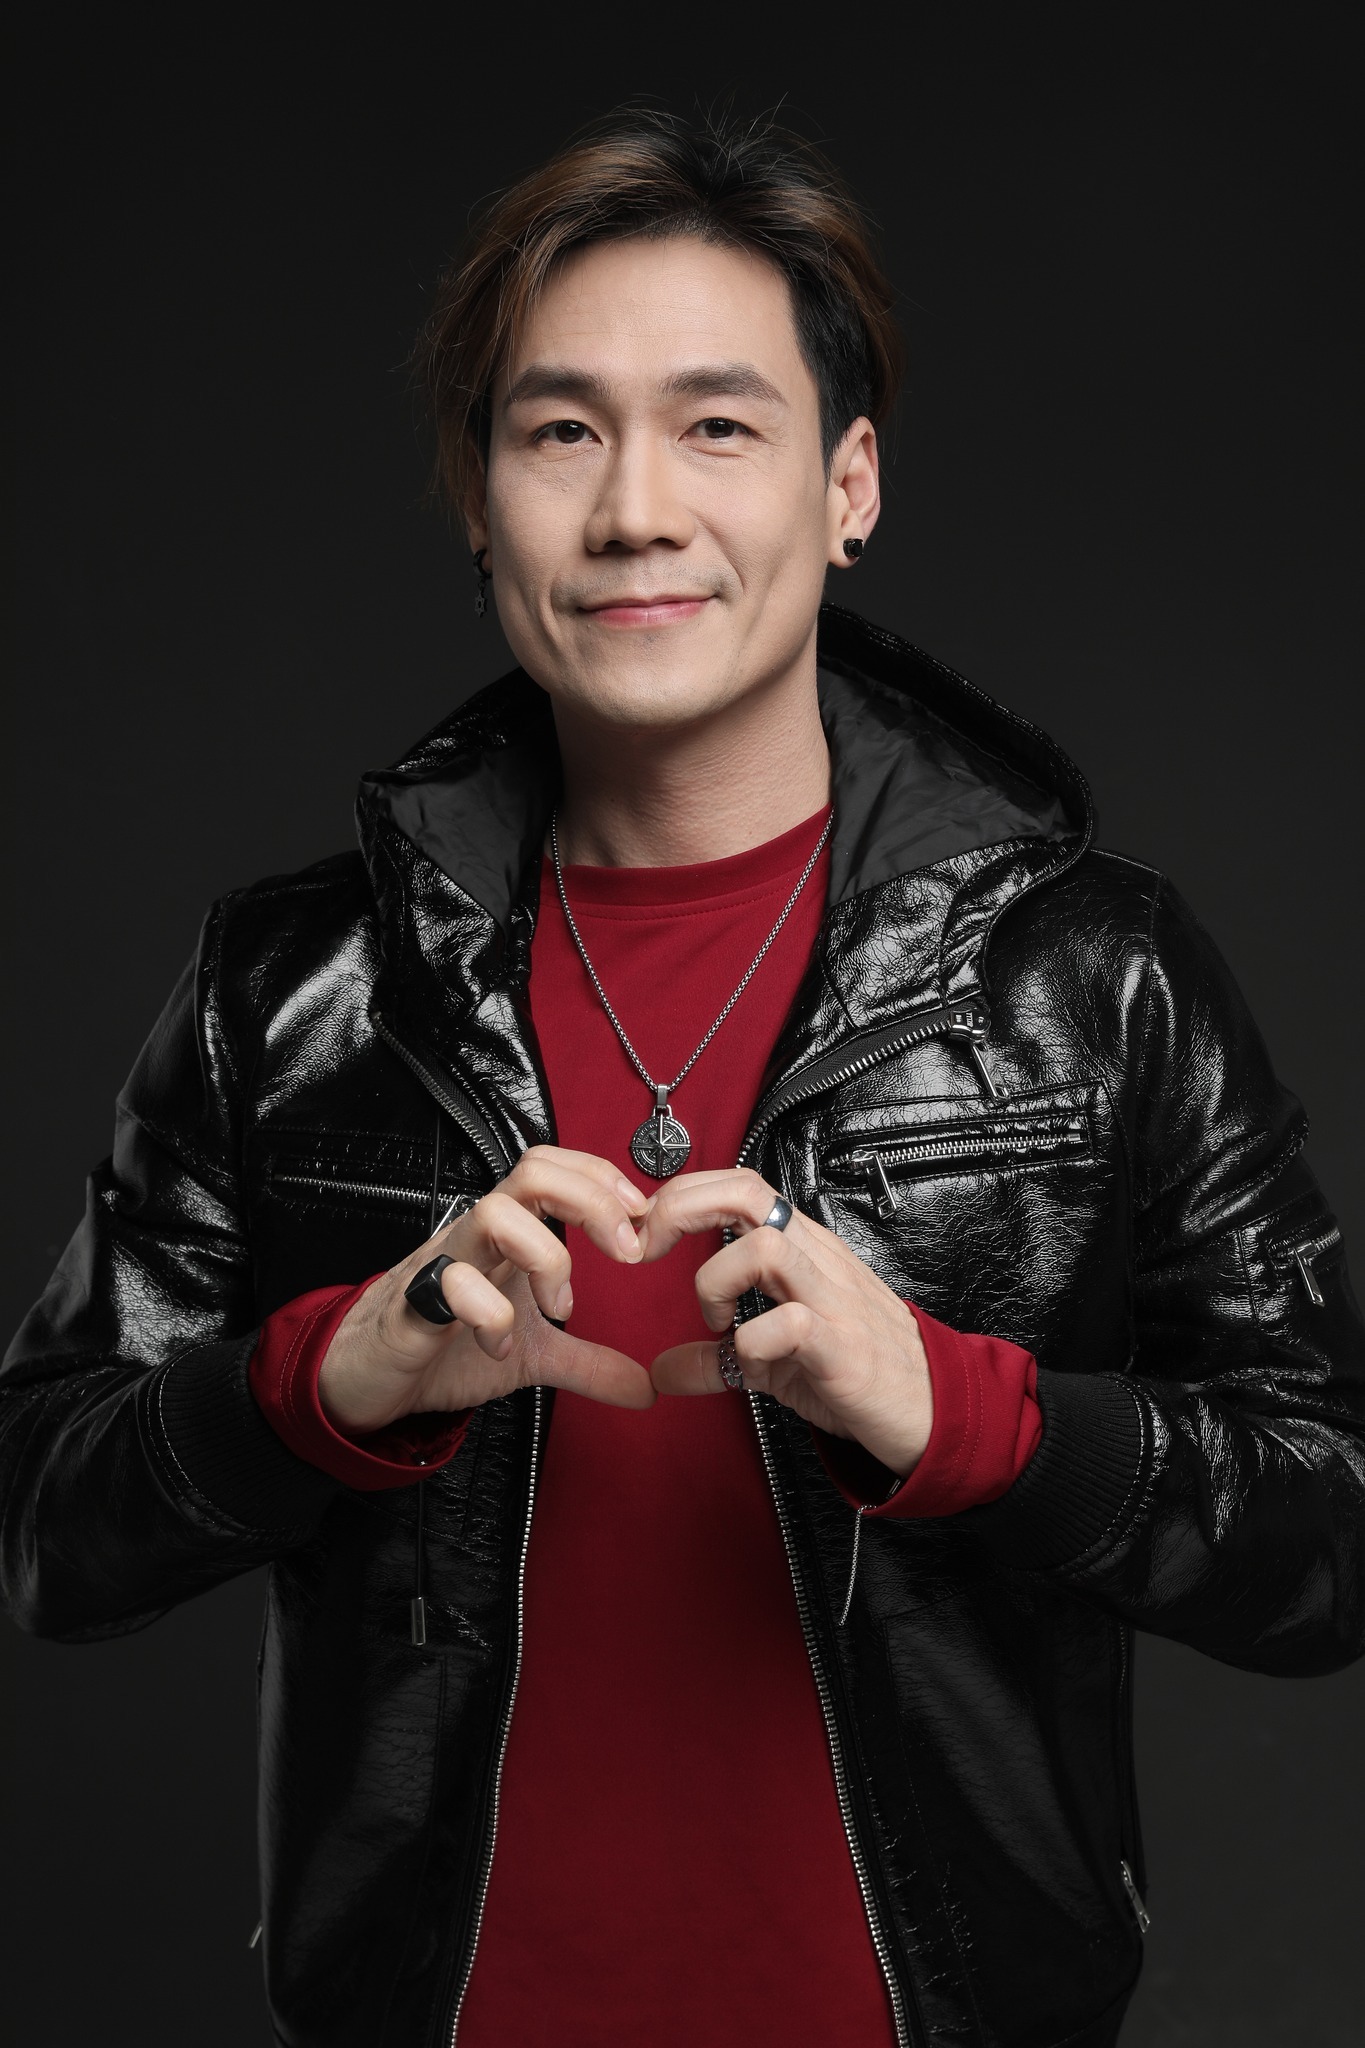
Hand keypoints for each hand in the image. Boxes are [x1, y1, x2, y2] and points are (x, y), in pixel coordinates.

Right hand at [318, 1146, 656, 1434]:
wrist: (366, 1378)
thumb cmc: (442, 1347)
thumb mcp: (532, 1355)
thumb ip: (588, 1362)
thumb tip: (645, 1385)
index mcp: (507, 1237)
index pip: (553, 1169)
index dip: (602, 1179)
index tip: (642, 1221)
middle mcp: (478, 1238)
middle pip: (533, 1172)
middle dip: (591, 1200)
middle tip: (625, 1252)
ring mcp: (445, 1266)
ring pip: (493, 1213)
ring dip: (545, 1255)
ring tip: (560, 1305)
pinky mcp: (414, 1307)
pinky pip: (451, 1287)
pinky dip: (490, 1315)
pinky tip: (502, 1346)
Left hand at [638, 1168, 932, 1477]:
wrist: (932, 1409)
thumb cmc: (858, 1369)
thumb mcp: (774, 1360)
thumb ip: (716, 1358)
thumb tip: (660, 1370)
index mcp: (801, 1249)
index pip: (740, 1184)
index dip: (681, 1196)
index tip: (647, 1238)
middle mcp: (816, 1259)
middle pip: (745, 1191)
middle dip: (680, 1210)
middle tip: (650, 1254)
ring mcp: (832, 1299)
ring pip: (763, 1247)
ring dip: (715, 1282)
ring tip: (717, 1319)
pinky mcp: (843, 1347)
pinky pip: (787, 1325)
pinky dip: (750, 1345)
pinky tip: (750, 1365)